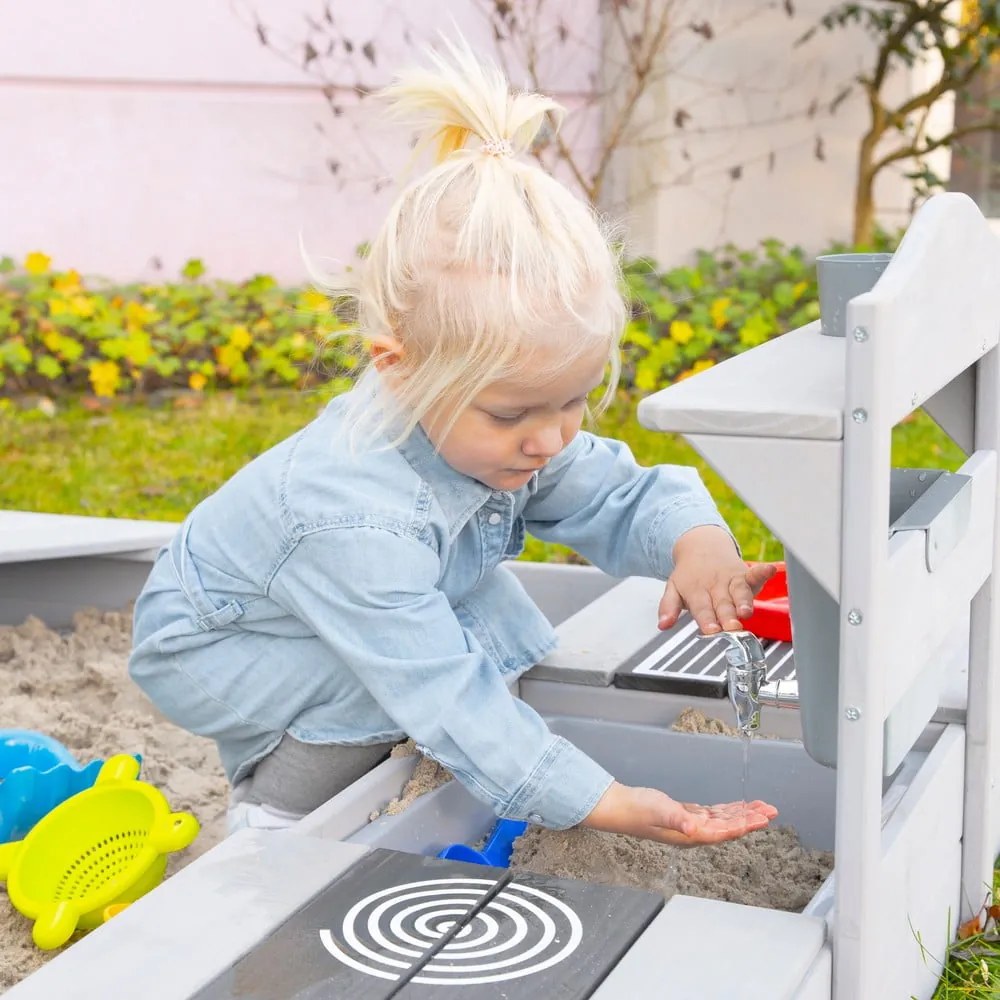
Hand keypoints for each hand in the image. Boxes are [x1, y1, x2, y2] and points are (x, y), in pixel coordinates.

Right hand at [581, 781, 777, 846]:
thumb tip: (692, 826)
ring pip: (724, 819)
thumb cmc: (637, 811)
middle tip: (771, 811)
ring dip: (743, 813)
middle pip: (730, 826)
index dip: (744, 825)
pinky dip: (728, 809)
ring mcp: (691, 823)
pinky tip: (737, 806)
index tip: (762, 819)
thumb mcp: (658, 811)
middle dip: (751, 818)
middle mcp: (695, 831)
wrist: (621, 807)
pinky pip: (714, 813)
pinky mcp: (686, 814)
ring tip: (762, 807)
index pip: (724, 831)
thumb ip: (676, 818)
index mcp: (691, 834)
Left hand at [659, 525, 776, 634]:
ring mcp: (731, 580)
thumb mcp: (673, 588)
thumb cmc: (689, 574)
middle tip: (731, 627)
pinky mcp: (745, 575)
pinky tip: (770, 570)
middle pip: (722, 604)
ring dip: (744, 601)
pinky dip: (763, 572)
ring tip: (747, 611)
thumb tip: (662, 625)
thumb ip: (668, 607)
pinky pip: (755, 573)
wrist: (701, 546)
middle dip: (728, 616)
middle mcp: (715, 586)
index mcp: (696, 591)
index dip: (707, 620)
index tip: (711, 630)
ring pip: (739, 592)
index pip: (702, 608)